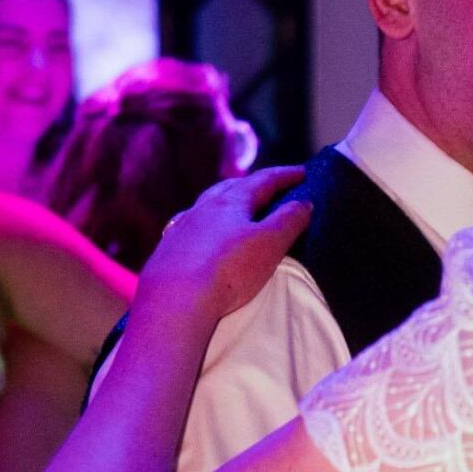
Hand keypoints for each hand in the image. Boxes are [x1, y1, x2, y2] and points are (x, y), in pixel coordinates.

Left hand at [134, 167, 310, 322]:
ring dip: (225, 201)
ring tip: (236, 206)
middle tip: (269, 187)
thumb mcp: (270, 244)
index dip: (285, 175)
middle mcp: (203, 208)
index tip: (303, 172)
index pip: (264, 180)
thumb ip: (289, 221)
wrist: (175, 299)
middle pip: (231, 187)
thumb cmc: (228, 269)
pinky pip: (190, 227)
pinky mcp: (168, 250)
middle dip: (253, 184)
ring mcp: (182, 228)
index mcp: (231, 201)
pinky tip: (203, 233)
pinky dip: (205, 224)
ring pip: (207, 205)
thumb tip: (304, 203)